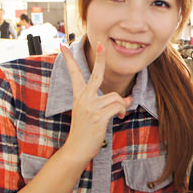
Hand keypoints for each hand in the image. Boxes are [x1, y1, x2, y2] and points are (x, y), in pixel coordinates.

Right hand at [60, 43, 131, 162]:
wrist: (76, 149)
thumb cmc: (84, 131)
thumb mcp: (93, 114)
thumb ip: (109, 104)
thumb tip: (128, 99)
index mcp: (79, 96)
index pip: (74, 74)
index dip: (70, 60)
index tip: (63, 46)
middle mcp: (84, 98)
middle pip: (96, 74)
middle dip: (100, 59)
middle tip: (101, 44)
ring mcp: (91, 107)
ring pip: (116, 96)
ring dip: (121, 105)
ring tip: (118, 113)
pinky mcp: (98, 116)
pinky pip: (117, 106)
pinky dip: (121, 111)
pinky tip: (118, 117)